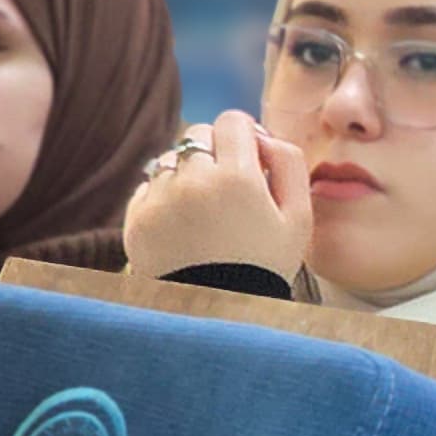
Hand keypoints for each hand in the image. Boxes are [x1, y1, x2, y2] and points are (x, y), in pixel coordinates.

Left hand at [122, 110, 312, 281]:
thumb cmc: (264, 265)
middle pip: (198, 134)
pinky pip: (148, 187)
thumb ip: (290, 165)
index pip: (232, 121)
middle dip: (215, 151)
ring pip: (171, 160)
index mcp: (238, 178)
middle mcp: (194, 181)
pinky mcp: (136, 219)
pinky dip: (164, 198)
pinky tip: (183, 225)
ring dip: (187, 174)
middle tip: (227, 185)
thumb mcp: (300, 219)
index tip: (249, 157)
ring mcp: (160, 200)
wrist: (219, 314)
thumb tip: (264, 137)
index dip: (244, 135)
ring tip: (204, 211)